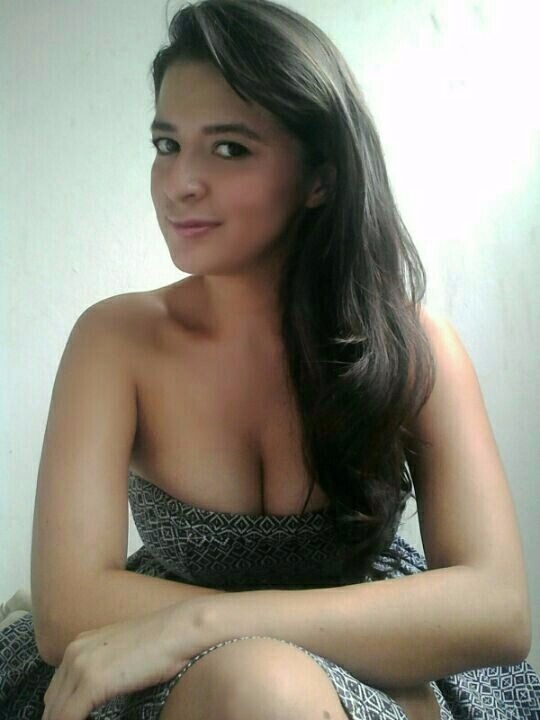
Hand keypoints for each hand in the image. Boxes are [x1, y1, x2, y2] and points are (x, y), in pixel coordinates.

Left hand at [42, 600, 207, 719]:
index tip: (75, 718)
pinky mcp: (92, 682)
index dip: (61, 712)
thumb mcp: (121, 653)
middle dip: (60, 718)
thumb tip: (96, 694)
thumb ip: (102, 669)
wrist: (179, 630)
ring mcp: (81, 665)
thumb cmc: (160, 643)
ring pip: (56, 712)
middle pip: (52, 702)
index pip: (57, 691)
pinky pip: (68, 717)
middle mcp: (74, 652)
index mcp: (79, 645)